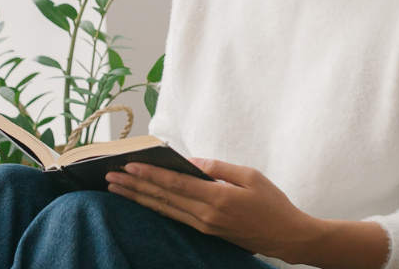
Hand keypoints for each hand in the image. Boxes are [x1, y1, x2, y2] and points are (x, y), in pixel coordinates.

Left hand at [105, 158, 321, 262]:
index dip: (150, 174)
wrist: (287, 237)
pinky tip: (144, 201)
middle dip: (135, 186)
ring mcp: (205, 227)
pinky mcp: (207, 232)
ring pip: (164, 210)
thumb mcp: (251, 177)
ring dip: (139, 198)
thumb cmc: (273, 203)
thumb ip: (219, 168)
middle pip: (163, 198)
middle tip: (111, 176)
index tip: (129, 165)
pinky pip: (175, 217)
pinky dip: (156, 207)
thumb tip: (191, 161)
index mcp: (218, 199)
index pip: (176, 184)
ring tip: (117, 188)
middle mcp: (206, 216)